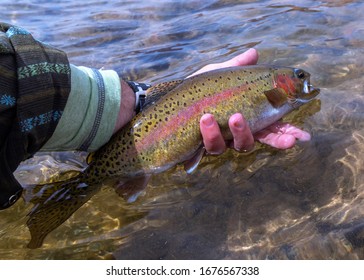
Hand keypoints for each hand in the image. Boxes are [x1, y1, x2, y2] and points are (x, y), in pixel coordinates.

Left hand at [195, 48, 310, 153]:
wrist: (169, 98)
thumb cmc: (198, 89)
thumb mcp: (217, 74)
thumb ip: (235, 66)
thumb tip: (254, 52)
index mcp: (243, 117)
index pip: (268, 128)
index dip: (285, 133)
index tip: (301, 137)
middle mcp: (231, 133)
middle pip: (255, 142)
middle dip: (273, 140)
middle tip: (286, 139)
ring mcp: (216, 141)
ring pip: (230, 146)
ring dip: (236, 132)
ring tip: (233, 116)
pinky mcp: (198, 147)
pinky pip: (207, 147)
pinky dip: (208, 133)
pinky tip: (205, 119)